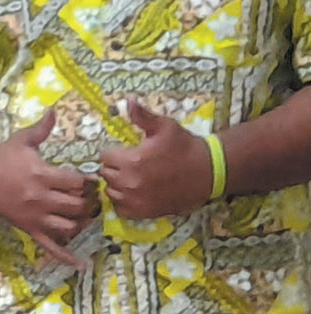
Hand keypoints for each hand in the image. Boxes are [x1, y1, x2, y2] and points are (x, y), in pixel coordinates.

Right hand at [0, 110, 98, 266]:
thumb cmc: (0, 156)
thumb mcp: (22, 140)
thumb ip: (42, 128)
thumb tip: (54, 110)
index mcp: (42, 175)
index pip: (77, 183)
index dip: (89, 182)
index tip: (90, 180)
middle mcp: (40, 198)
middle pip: (77, 206)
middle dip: (89, 202)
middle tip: (90, 198)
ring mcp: (34, 217)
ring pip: (69, 227)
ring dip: (82, 223)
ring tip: (83, 215)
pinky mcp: (28, 229)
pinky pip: (50, 247)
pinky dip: (66, 257)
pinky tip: (81, 263)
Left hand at [100, 99, 212, 219]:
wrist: (209, 172)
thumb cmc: (185, 147)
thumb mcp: (165, 127)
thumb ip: (142, 116)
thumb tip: (128, 100)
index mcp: (132, 161)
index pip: (104, 156)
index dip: (114, 152)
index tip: (125, 151)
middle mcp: (130, 183)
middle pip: (106, 174)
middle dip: (115, 167)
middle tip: (130, 164)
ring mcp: (136, 200)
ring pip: (111, 191)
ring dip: (117, 184)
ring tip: (133, 177)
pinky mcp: (144, 212)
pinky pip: (121, 208)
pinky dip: (124, 201)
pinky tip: (135, 192)